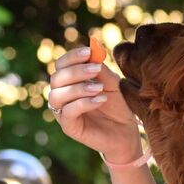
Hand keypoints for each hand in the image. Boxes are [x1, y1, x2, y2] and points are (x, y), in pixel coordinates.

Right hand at [47, 44, 141, 161]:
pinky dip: (83, 103)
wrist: (126, 131)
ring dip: (78, 88)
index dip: (72, 57)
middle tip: (96, 69)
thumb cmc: (117, 106)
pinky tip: (100, 100)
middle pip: (56, 78)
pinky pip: (67, 112)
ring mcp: (63, 112)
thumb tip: (92, 51)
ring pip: (57, 95)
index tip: (88, 52)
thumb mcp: (112, 84)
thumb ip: (101, 69)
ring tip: (99, 88)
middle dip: (76, 71)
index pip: (61, 65)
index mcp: (70, 82)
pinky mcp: (69, 127)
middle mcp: (62, 95)